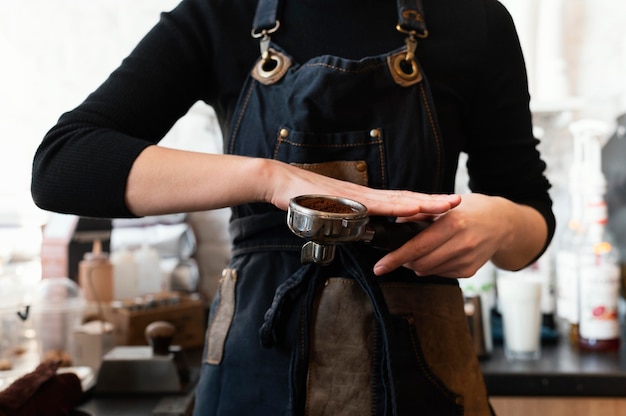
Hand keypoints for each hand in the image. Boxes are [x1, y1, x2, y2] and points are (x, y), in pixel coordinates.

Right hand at [264, 159, 460, 218]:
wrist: (280, 182)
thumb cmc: (302, 197)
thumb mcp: (329, 213)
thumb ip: (344, 219)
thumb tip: (354, 229)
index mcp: (364, 199)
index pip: (399, 202)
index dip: (422, 203)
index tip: (442, 206)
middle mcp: (367, 195)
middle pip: (406, 199)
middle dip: (433, 202)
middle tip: (459, 201)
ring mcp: (359, 197)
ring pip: (399, 201)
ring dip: (426, 203)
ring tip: (449, 204)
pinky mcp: (349, 201)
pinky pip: (379, 205)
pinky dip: (399, 207)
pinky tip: (416, 208)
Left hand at [372, 193, 545, 277]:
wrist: (502, 223)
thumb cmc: (469, 210)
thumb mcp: (445, 204)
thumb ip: (419, 214)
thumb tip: (395, 225)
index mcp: (453, 223)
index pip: (417, 246)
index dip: (395, 258)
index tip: (379, 267)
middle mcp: (462, 243)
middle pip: (420, 263)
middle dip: (404, 262)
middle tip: (397, 255)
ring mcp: (467, 259)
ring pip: (429, 271)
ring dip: (417, 264)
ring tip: (420, 250)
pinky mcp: (470, 271)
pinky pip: (440, 274)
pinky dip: (432, 267)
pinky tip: (438, 254)